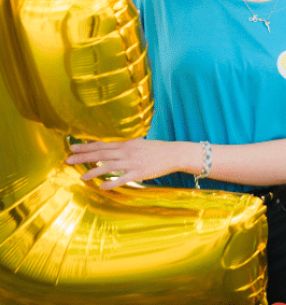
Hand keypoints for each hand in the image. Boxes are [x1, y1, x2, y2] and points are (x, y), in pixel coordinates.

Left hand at [67, 138, 185, 188]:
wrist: (173, 154)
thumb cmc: (155, 149)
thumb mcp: (138, 144)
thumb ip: (123, 146)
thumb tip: (108, 148)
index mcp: (126, 144)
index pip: (102, 144)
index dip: (86, 146)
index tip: (72, 147)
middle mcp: (126, 152)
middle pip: (101, 154)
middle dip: (83, 157)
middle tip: (68, 159)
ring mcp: (132, 163)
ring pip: (108, 166)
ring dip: (93, 171)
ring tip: (81, 176)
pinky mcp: (138, 173)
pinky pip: (122, 179)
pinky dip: (111, 182)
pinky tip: (102, 186)